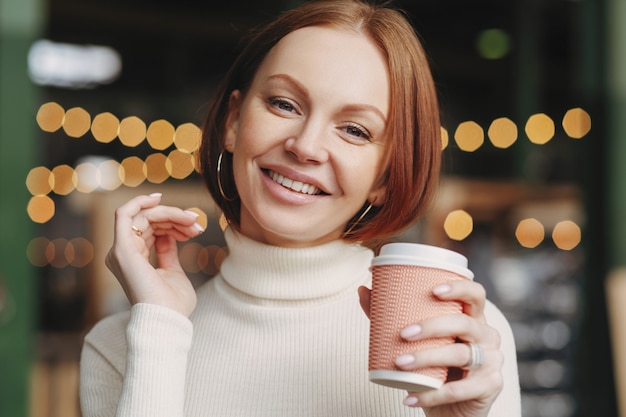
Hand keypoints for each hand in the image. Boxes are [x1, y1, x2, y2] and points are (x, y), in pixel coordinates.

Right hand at [105, 193, 205, 316]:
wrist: (168, 319)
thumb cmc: (173, 304)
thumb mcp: (173, 272)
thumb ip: (168, 252)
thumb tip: (170, 235)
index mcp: (134, 261)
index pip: (152, 231)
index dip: (173, 223)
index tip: (194, 225)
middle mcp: (123, 254)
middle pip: (149, 221)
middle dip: (175, 217)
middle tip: (196, 221)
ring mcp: (121, 251)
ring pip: (143, 216)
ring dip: (170, 213)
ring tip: (191, 220)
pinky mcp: (122, 249)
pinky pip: (123, 214)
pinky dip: (139, 202)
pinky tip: (158, 199)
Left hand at [358, 281, 502, 416]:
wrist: (452, 410)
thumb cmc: (435, 368)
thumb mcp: (416, 341)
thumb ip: (391, 316)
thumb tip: (363, 289)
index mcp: (473, 318)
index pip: (475, 294)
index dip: (459, 288)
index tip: (433, 290)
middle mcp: (488, 336)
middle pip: (464, 323)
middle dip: (432, 327)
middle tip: (404, 334)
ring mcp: (493, 361)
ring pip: (460, 355)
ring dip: (427, 358)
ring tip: (400, 364)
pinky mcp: (491, 386)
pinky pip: (459, 390)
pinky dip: (431, 395)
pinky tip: (410, 397)